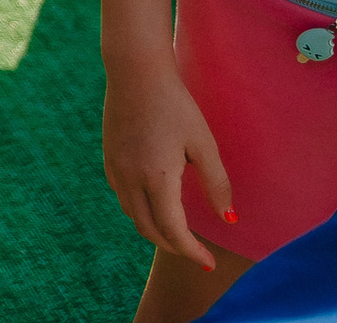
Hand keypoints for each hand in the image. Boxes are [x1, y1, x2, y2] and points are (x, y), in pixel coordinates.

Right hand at [102, 61, 232, 271]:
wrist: (135, 73)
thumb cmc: (176, 105)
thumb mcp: (203, 144)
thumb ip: (216, 184)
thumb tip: (228, 220)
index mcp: (157, 178)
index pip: (173, 230)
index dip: (192, 251)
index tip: (209, 263)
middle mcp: (130, 178)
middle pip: (148, 229)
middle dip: (173, 246)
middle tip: (196, 252)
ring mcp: (115, 168)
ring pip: (132, 215)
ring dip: (154, 230)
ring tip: (177, 233)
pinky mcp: (108, 158)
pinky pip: (122, 197)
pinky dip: (139, 211)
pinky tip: (154, 204)